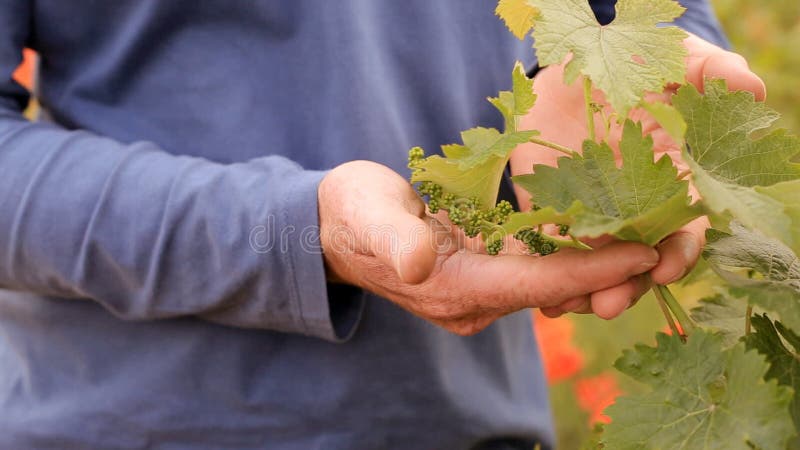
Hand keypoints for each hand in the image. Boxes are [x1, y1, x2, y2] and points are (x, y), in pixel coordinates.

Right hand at [318, 160, 659, 334]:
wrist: (334, 229)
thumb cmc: (350, 214)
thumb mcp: (365, 215)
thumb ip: (393, 240)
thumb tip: (419, 264)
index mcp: (452, 288)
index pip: (535, 284)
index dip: (590, 270)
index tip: (645, 252)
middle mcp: (472, 301)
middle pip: (553, 290)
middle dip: (607, 271)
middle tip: (667, 238)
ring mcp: (477, 292)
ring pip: (549, 282)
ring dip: (594, 262)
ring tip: (647, 232)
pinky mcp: (480, 276)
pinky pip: (534, 270)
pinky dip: (567, 253)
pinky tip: (599, 229)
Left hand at [509, 33, 765, 317]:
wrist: (569, 70)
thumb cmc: (634, 63)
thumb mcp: (673, 59)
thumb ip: (711, 72)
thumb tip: (750, 91)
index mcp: (674, 182)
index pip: (684, 227)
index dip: (679, 251)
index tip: (666, 268)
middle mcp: (636, 208)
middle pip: (637, 258)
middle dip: (627, 284)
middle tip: (609, 304)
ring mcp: (594, 213)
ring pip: (595, 263)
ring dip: (586, 288)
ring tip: (569, 305)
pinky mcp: (554, 212)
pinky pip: (551, 249)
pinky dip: (548, 273)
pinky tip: (541, 295)